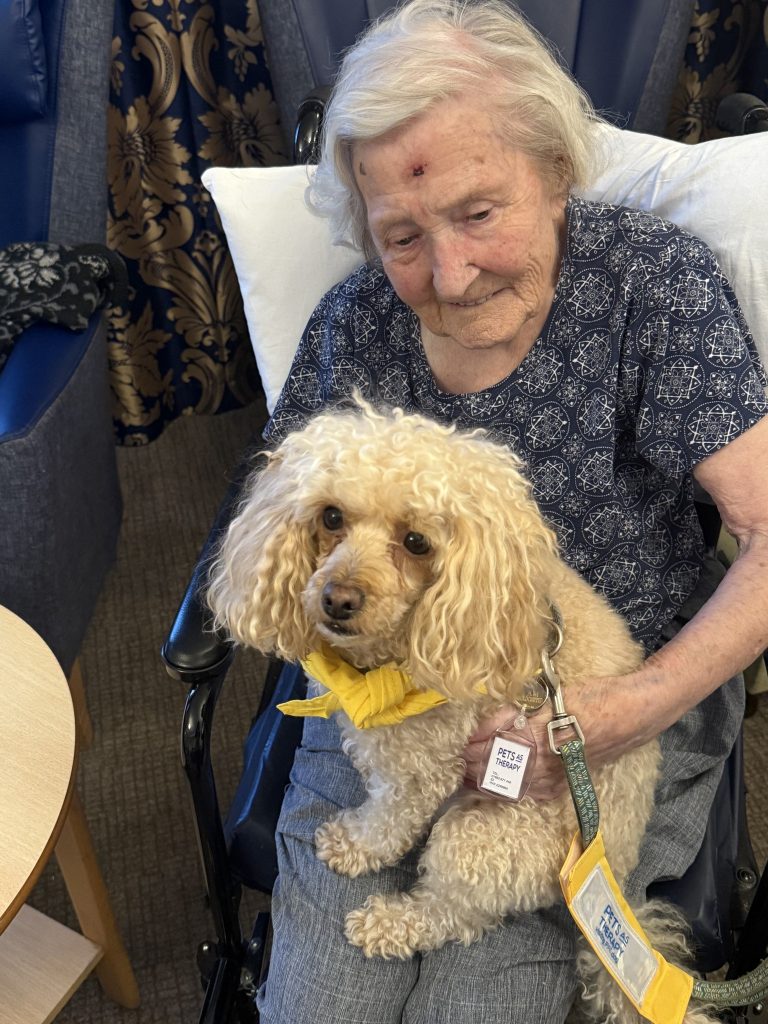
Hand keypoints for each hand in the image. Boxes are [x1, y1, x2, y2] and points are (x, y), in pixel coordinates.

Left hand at [462, 674, 655, 802]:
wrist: (629, 715)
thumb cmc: (590, 699)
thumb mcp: (548, 698)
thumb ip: (513, 714)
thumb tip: (482, 725)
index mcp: (534, 740)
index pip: (489, 748)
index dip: (468, 746)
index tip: (452, 742)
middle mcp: (540, 765)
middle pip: (492, 771)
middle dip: (468, 766)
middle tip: (450, 760)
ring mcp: (550, 779)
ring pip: (504, 788)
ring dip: (480, 781)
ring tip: (461, 775)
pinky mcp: (558, 786)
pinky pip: (522, 795)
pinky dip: (501, 791)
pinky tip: (488, 787)